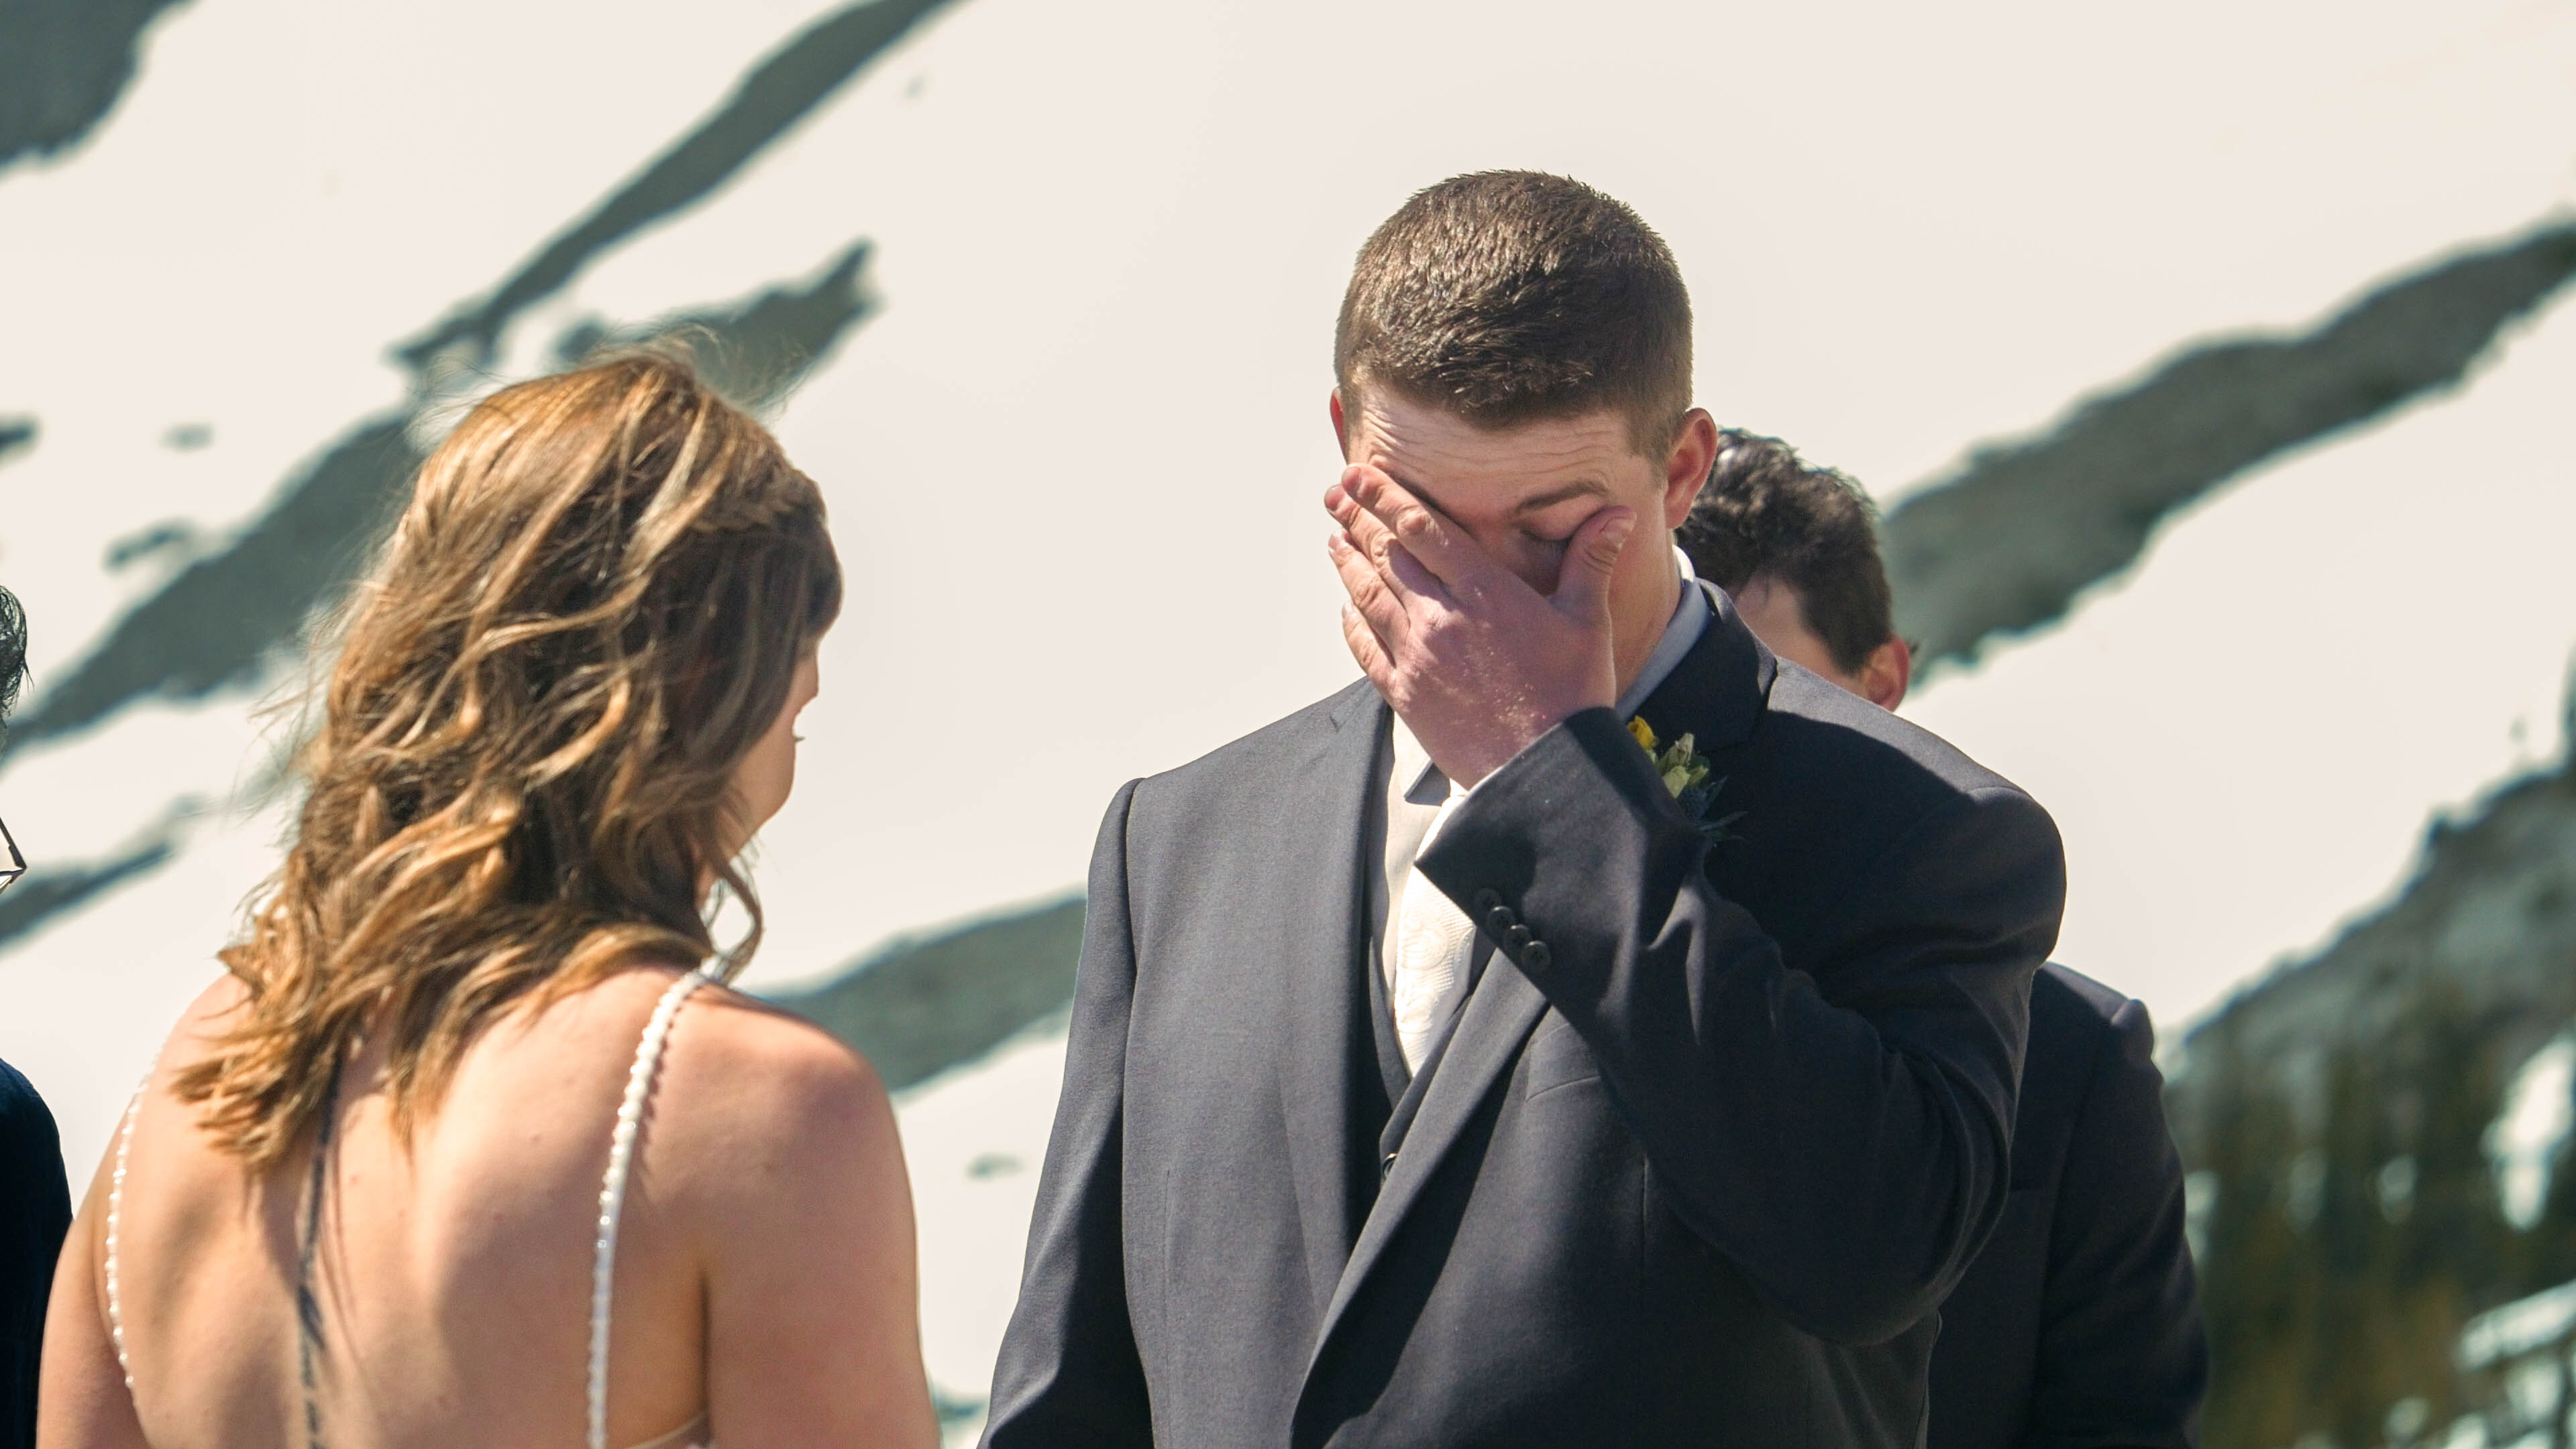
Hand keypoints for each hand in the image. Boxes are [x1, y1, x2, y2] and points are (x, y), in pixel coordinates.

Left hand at [1326, 464, 1636, 786]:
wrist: (1543, 770)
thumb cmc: (1572, 694)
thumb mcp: (1588, 621)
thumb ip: (1592, 561)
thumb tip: (1620, 513)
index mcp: (1484, 592)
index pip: (1422, 527)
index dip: (1385, 494)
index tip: (1360, 471)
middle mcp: (1440, 618)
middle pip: (1387, 555)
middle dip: (1357, 519)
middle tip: (1335, 493)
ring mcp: (1417, 657)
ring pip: (1369, 597)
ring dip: (1349, 564)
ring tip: (1335, 540)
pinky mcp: (1405, 695)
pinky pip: (1365, 650)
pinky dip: (1352, 623)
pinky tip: (1346, 608)